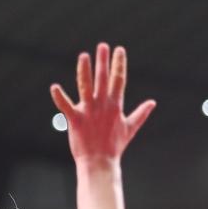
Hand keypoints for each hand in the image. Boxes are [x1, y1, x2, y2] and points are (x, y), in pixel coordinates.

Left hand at [51, 42, 155, 164]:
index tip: (119, 50)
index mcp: (115, 105)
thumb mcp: (130, 128)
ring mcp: (89, 111)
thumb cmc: (114, 147)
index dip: (119, 64)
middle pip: (103, 78)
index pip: (119, 79)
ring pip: (85, 86)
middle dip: (103, 61)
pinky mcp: (75, 119)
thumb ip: (140, 114)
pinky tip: (54, 87)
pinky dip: (59, 97)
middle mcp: (102, 105)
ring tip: (84, 56)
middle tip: (102, 45)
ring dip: (84, 70)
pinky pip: (65, 106)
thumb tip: (153, 103)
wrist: (100, 163)